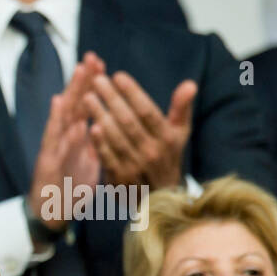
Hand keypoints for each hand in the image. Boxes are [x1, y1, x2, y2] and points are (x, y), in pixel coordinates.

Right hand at [27, 54, 101, 236]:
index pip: (84, 105)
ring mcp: (54, 149)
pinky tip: (63, 108)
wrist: (50, 215)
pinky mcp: (48, 163)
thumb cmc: (68, 189)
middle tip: (92, 57)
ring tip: (79, 71)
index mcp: (75, 137)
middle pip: (73, 104)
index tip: (101, 63)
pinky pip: (54, 141)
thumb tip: (104, 124)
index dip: (91, 85)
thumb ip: (95, 142)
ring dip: (71, 93)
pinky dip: (59, 124)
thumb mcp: (89, 163)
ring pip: (63, 116)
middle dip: (82, 81)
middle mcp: (63, 138)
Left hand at [86, 72, 195, 190]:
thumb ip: (181, 108)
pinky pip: (108, 158)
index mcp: (167, 138)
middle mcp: (153, 152)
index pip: (148, 110)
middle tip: (96, 80)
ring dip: (100, 116)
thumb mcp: (179, 134)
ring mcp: (136, 167)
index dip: (132, 93)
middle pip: (129, 121)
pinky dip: (100, 143)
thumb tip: (190, 84)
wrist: (160, 199)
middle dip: (111, 99)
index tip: (118, 75)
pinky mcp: (121, 179)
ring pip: (116, 138)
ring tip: (87, 97)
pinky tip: (89, 126)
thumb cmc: (167, 157)